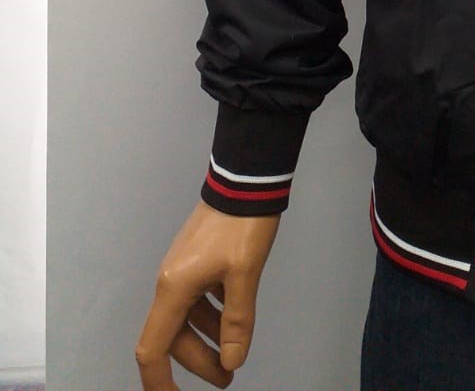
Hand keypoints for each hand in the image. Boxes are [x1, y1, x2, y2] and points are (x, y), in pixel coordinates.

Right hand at [134, 200, 280, 388]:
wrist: (245, 179)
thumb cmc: (242, 225)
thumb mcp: (244, 275)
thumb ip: (237, 321)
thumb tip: (232, 361)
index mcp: (173, 289)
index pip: (153, 348)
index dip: (159, 382)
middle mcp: (171, 282)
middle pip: (175, 337)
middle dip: (199, 362)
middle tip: (228, 376)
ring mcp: (183, 270)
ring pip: (188, 318)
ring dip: (208, 340)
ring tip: (234, 357)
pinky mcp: (197, 260)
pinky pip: (198, 298)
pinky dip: (214, 314)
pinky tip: (234, 318)